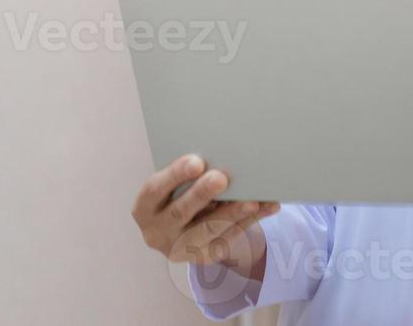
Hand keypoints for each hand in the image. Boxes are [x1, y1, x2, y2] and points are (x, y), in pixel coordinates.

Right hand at [131, 154, 280, 277]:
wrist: (185, 228)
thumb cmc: (181, 192)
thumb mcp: (176, 184)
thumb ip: (189, 175)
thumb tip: (223, 156)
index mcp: (145, 208)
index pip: (155, 190)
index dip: (175, 175)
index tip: (196, 161)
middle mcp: (157, 232)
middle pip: (181, 212)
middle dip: (202, 194)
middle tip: (221, 178)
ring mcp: (180, 248)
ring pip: (208, 230)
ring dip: (232, 213)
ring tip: (253, 200)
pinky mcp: (204, 256)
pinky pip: (229, 238)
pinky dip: (250, 220)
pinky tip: (267, 206)